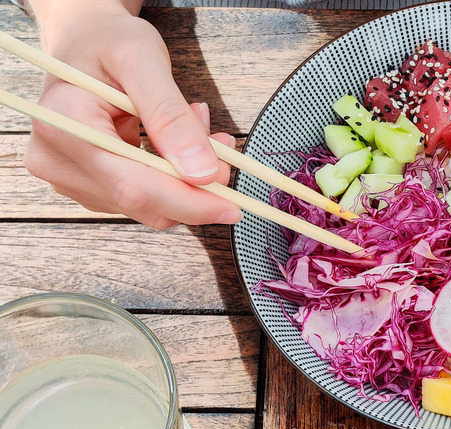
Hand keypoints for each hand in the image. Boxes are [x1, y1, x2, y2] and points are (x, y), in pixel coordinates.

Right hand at [24, 0, 241, 228]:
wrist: (86, 41)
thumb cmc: (109, 41)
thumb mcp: (144, 60)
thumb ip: (171, 116)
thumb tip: (202, 173)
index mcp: (64, 126)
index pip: (133, 187)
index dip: (189, 202)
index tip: (233, 205)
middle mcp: (58, 161)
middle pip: (144, 203)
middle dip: (197, 185)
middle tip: (224, 146)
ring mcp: (71, 178)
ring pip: (150, 205)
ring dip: (187, 175)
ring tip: (195, 124)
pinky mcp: (89, 185)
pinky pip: (144, 197)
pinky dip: (174, 175)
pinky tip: (178, 140)